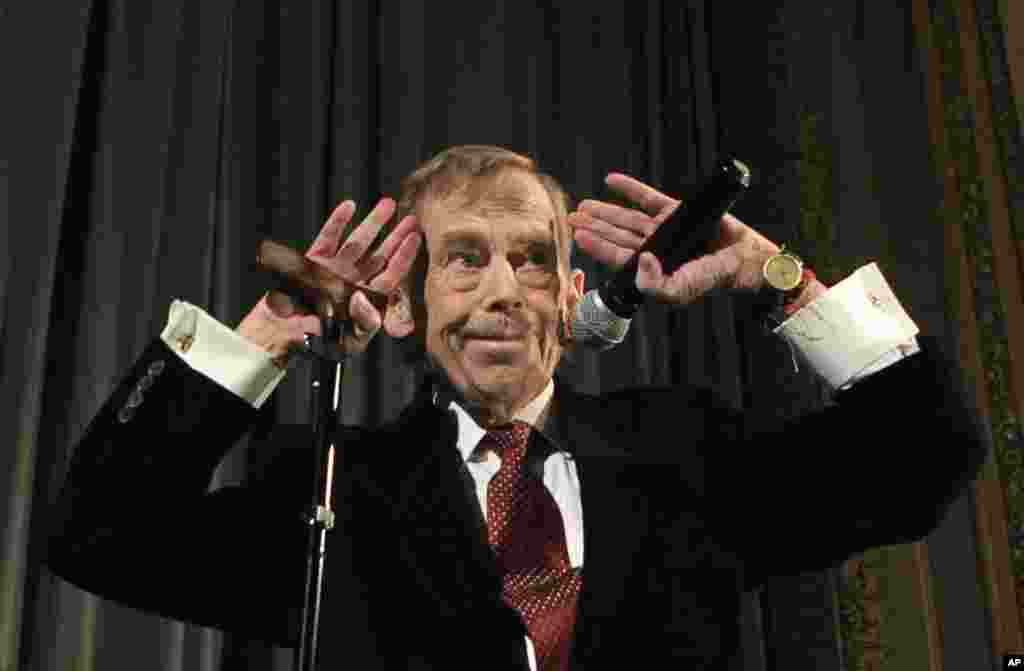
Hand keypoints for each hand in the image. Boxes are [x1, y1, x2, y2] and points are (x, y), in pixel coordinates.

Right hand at [237, 198, 420, 363]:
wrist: (283, 335)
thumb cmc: (319, 342)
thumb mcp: (349, 340)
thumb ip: (363, 322)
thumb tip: (364, 299)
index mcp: (366, 299)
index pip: (390, 275)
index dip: (403, 256)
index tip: (415, 238)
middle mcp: (354, 281)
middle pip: (380, 255)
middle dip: (395, 236)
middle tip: (410, 219)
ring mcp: (335, 268)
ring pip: (358, 242)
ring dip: (373, 223)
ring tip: (388, 205)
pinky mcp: (314, 260)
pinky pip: (329, 237)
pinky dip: (338, 222)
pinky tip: (349, 206)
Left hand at [567, 173, 781, 306]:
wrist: (745, 258)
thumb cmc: (713, 278)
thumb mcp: (681, 290)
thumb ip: (656, 286)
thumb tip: (640, 263)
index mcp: (652, 268)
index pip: (618, 256)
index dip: (597, 246)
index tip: (578, 236)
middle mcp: (655, 248)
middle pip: (618, 235)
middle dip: (594, 228)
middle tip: (571, 219)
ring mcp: (665, 228)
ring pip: (628, 218)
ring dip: (605, 210)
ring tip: (584, 206)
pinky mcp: (677, 211)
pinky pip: (648, 197)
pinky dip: (629, 188)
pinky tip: (610, 180)